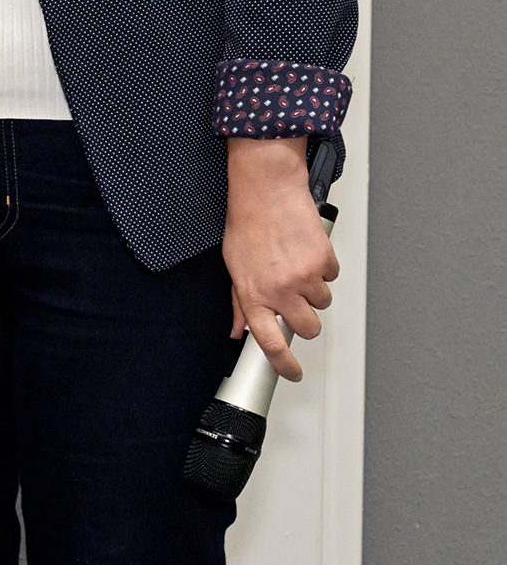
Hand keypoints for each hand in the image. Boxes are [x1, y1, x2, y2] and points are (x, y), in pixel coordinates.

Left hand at [223, 135, 338, 380]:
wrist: (266, 190)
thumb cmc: (247, 223)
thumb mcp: (232, 265)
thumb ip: (238, 303)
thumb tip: (237, 331)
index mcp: (253, 294)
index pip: (269, 343)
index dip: (283, 366)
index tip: (292, 374)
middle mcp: (279, 290)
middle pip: (308, 329)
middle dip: (304, 318)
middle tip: (293, 297)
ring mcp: (304, 277)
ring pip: (322, 303)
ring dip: (312, 290)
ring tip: (294, 264)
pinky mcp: (324, 262)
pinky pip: (331, 277)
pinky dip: (322, 268)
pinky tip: (304, 250)